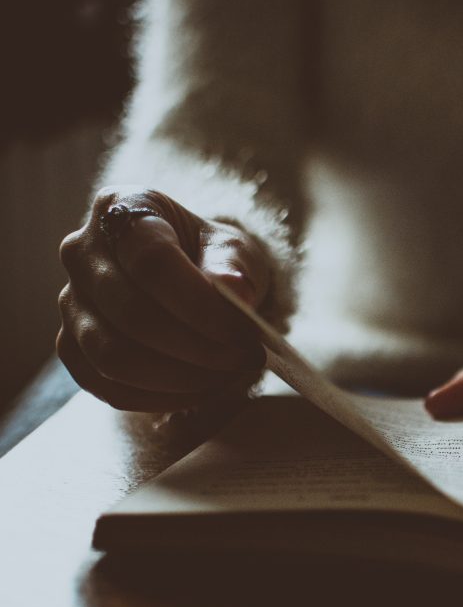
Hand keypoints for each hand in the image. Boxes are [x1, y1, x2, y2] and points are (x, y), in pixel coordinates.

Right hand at [57, 187, 270, 411]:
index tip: (245, 333)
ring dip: (180, 378)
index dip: (201, 305)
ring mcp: (70, 301)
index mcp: (124, 208)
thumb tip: (234, 291)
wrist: (192, 276)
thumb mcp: (235, 250)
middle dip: (198, 348)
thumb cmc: (213, 257)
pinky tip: (201, 390)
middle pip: (132, 314)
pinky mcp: (72, 346)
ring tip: (229, 375)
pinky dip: (159, 398)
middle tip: (246, 359)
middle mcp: (82, 251)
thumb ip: (234, 267)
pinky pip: (108, 387)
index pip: (152, 261)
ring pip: (113, 357)